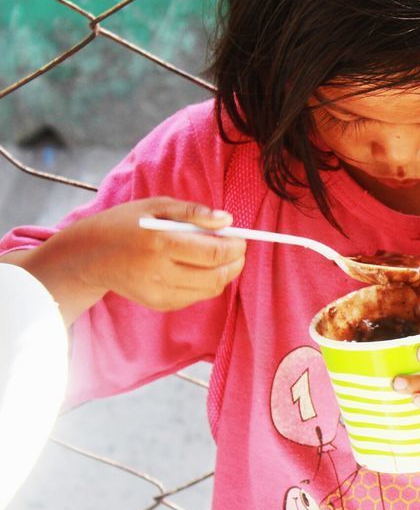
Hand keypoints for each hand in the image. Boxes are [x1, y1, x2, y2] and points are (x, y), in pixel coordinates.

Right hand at [67, 196, 245, 311]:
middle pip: (217, 275)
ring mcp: (158, 292)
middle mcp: (159, 271)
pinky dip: (205, 284)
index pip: (214, 252)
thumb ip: (194, 212)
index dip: (236, 247)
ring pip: (210, 290)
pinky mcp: (157, 304)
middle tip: (238, 249)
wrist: (88, 255)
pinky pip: (195, 297)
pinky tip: (198, 268)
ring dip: (225, 274)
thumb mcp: (156, 206)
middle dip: (236, 262)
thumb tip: (227, 220)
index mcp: (160, 242)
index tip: (241, 238)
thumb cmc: (126, 224)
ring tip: (220, 258)